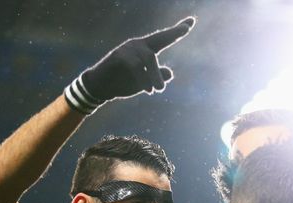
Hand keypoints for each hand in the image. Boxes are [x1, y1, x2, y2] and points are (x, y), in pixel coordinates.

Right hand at [65, 17, 195, 112]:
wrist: (101, 88)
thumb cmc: (123, 83)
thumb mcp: (145, 83)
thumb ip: (157, 77)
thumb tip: (170, 72)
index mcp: (146, 49)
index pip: (164, 38)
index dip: (177, 31)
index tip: (192, 22)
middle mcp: (138, 45)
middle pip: (160, 39)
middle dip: (173, 34)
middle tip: (185, 31)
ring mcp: (128, 48)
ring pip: (149, 57)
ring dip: (154, 76)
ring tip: (158, 90)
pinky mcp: (119, 55)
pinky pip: (136, 66)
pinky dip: (143, 78)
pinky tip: (147, 89)